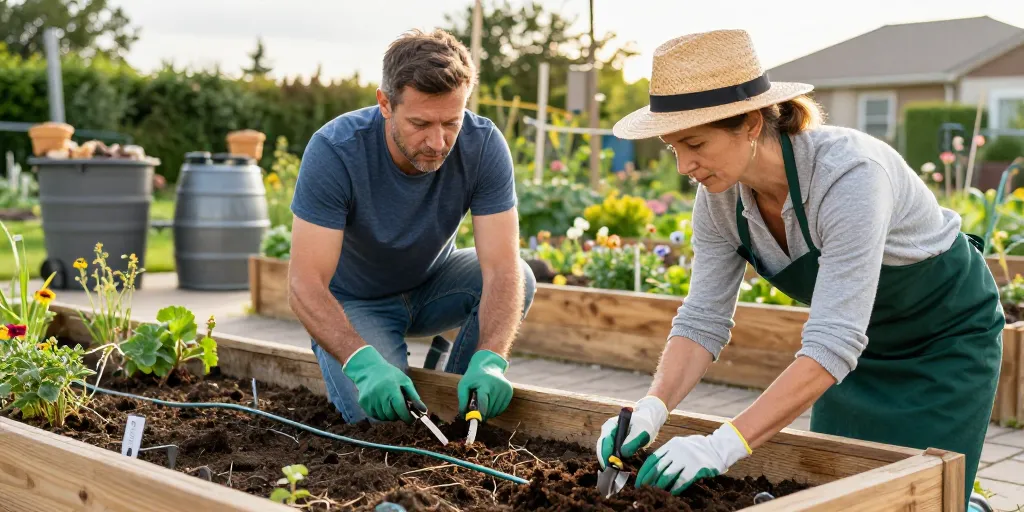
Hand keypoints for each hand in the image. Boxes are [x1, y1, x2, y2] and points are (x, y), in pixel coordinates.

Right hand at [342, 346, 419, 422]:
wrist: (369, 369)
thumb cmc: (390, 374)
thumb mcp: (405, 381)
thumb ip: (414, 397)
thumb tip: (424, 410)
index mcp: (392, 390)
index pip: (401, 410)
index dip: (408, 418)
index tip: (412, 419)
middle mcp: (380, 396)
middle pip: (392, 416)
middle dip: (399, 415)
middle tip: (400, 409)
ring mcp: (370, 400)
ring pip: (383, 417)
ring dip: (390, 415)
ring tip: (391, 404)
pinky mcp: (363, 403)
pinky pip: (375, 416)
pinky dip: (381, 414)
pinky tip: (383, 405)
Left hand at [458, 350, 511, 419]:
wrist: (489, 366)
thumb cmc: (474, 377)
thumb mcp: (464, 384)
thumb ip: (462, 399)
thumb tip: (464, 415)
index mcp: (485, 383)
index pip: (484, 402)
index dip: (481, 413)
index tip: (478, 420)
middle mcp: (497, 385)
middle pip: (490, 408)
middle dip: (482, 414)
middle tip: (477, 414)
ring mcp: (505, 388)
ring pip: (496, 410)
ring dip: (489, 413)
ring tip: (483, 406)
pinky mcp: (509, 391)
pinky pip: (502, 408)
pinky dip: (495, 410)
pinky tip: (490, 404)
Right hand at [596, 396, 667, 469]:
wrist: (648, 420)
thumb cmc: (644, 423)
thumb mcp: (641, 431)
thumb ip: (632, 441)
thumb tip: (622, 454)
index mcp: (610, 425)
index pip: (604, 441)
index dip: (606, 454)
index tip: (611, 465)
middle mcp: (607, 432)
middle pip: (601, 448)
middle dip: (606, 461)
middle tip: (612, 473)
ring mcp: (609, 438)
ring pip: (604, 452)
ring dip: (609, 462)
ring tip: (615, 473)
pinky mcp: (614, 444)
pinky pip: (610, 454)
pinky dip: (613, 462)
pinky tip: (618, 469)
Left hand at [635, 422, 751, 494]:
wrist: (718, 447)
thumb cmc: (697, 448)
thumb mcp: (680, 445)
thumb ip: (668, 453)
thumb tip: (654, 468)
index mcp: (670, 445)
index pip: (652, 459)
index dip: (644, 472)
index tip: (638, 481)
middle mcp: (676, 451)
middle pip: (657, 468)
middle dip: (648, 480)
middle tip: (643, 489)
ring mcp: (686, 460)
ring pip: (667, 476)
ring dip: (659, 486)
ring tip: (655, 493)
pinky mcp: (695, 468)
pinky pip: (681, 481)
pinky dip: (674, 488)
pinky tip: (670, 493)